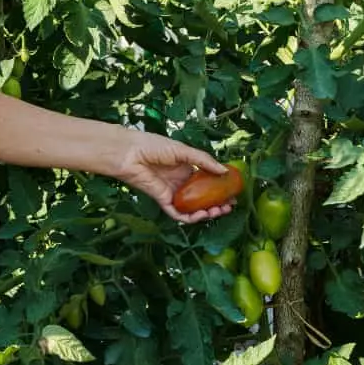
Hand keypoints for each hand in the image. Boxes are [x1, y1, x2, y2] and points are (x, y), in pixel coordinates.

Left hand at [114, 131, 233, 223]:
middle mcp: (181, 182)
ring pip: (192, 208)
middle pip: (202, 197)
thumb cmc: (153, 146)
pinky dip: (189, 218)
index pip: (207, 182)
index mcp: (186, 168)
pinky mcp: (162, 201)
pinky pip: (177, 213)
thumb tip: (224, 171)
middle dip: (216, 203)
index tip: (233, 192)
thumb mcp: (183, 151)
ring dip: (206, 212)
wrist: (129, 153)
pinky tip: (201, 215)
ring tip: (218, 211)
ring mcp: (172, 192)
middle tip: (229, 206)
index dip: (220, 188)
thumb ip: (203, 161)